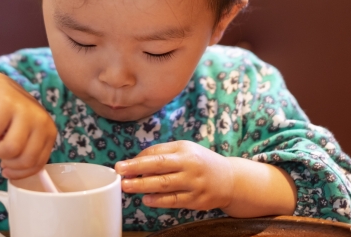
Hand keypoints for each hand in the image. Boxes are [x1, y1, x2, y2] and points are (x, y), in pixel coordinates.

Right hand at [0, 74, 56, 179]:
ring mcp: (24, 111)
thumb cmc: (15, 119)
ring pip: (10, 149)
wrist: (0, 90)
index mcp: (49, 132)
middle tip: (2, 151)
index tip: (7, 171)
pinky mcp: (6, 105)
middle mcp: (41, 121)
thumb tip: (19, 180)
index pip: (37, 165)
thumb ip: (29, 153)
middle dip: (8, 162)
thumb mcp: (28, 135)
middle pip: (25, 160)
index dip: (19, 173)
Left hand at [115, 140, 234, 210]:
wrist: (230, 179)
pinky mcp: (197, 200)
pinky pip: (174, 200)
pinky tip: (146, 199)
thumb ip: (162, 153)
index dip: (138, 159)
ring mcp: (194, 183)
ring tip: (127, 187)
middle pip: (160, 167)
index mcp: (184, 150)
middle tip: (120, 173)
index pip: (157, 153)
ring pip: (165, 185)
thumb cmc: (200, 162)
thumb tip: (137, 160)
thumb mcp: (185, 150)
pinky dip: (159, 200)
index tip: (122, 165)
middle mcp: (190, 165)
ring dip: (143, 186)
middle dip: (137, 170)